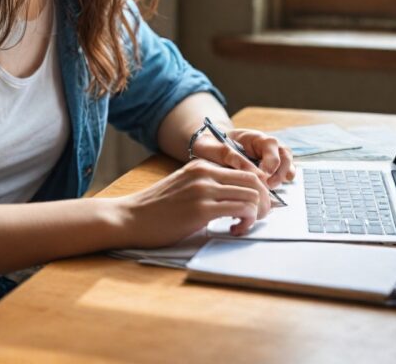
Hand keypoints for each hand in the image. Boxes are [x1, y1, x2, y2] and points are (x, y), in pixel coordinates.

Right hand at [117, 159, 270, 246]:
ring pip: (251, 196)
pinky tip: (234, 230)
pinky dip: (246, 222)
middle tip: (259, 217)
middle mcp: (205, 173)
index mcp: (201, 166)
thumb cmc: (156, 208)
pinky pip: (241, 211)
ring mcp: (203, 190)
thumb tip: (236, 197)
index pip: (245, 171)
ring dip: (256, 214)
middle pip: (254, 181)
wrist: (130, 218)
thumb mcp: (184, 186)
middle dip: (265, 201)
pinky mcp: (201, 210)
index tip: (259, 205)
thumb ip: (208, 186)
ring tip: (242, 226)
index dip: (260, 190)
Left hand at [193, 125, 295, 189]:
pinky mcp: (269, 170)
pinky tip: (270, 191)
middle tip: (268, 185)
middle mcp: (265, 146)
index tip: (262, 175)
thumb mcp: (214, 148)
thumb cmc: (211, 147)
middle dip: (280, 171)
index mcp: (253, 137)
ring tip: (269, 189)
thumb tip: (247, 169)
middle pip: (285, 154)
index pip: (271, 145)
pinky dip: (281, 182)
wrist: (208, 150)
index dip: (270, 161)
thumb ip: (229, 156)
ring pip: (287, 164)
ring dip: (282, 177)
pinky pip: (282, 175)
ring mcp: (269, 157)